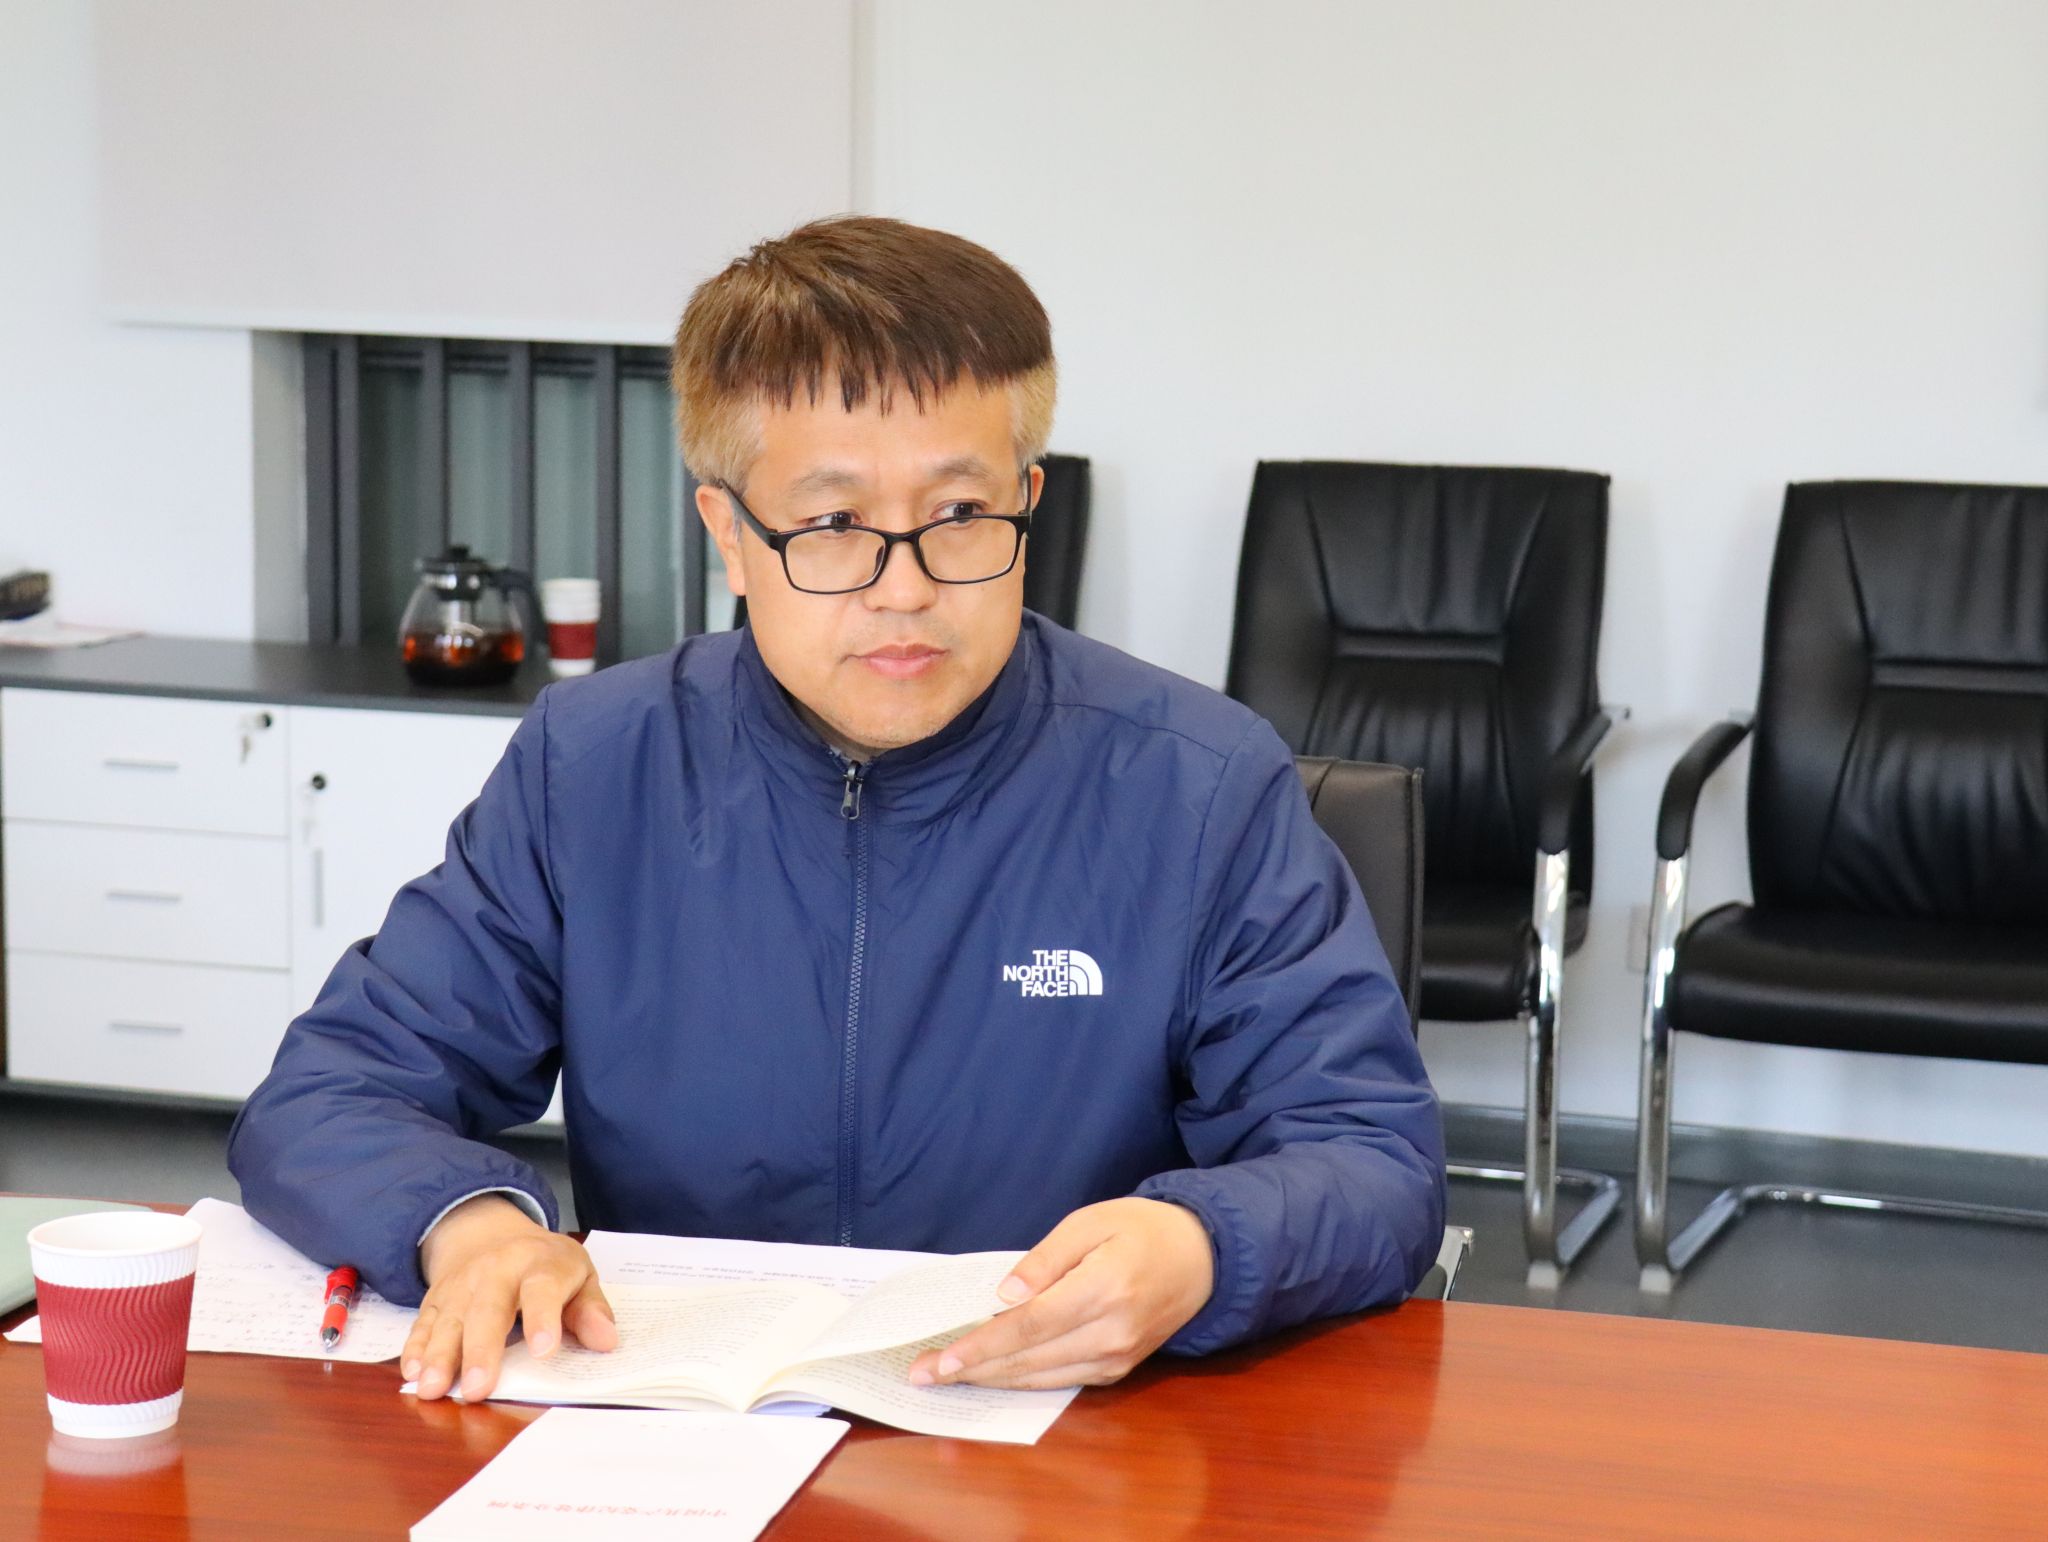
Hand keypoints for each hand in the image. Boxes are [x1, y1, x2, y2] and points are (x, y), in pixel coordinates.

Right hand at [401, 1194, 616, 1401]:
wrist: (493, 1234)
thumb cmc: (546, 1266)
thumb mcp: (579, 1275)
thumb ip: (591, 1309)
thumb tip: (606, 1341)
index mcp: (540, 1263)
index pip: (542, 1289)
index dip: (543, 1318)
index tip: (544, 1351)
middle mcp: (497, 1270)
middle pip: (488, 1309)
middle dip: (482, 1350)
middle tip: (479, 1389)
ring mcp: (462, 1284)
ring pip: (449, 1319)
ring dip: (440, 1355)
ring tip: (433, 1389)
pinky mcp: (436, 1298)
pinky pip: (424, 1322)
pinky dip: (416, 1347)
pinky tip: (413, 1372)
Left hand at [906, 1197, 1213, 1390]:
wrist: (1202, 1258)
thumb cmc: (1142, 1229)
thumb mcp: (1090, 1222)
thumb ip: (1044, 1260)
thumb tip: (1003, 1298)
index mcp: (1104, 1289)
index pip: (1028, 1327)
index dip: (980, 1346)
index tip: (940, 1359)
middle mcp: (1110, 1333)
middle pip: (1028, 1360)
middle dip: (970, 1369)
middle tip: (921, 1374)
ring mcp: (1116, 1358)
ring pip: (1040, 1379)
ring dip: (989, 1380)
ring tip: (946, 1376)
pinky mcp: (1117, 1369)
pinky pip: (1060, 1382)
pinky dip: (1022, 1380)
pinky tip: (991, 1373)